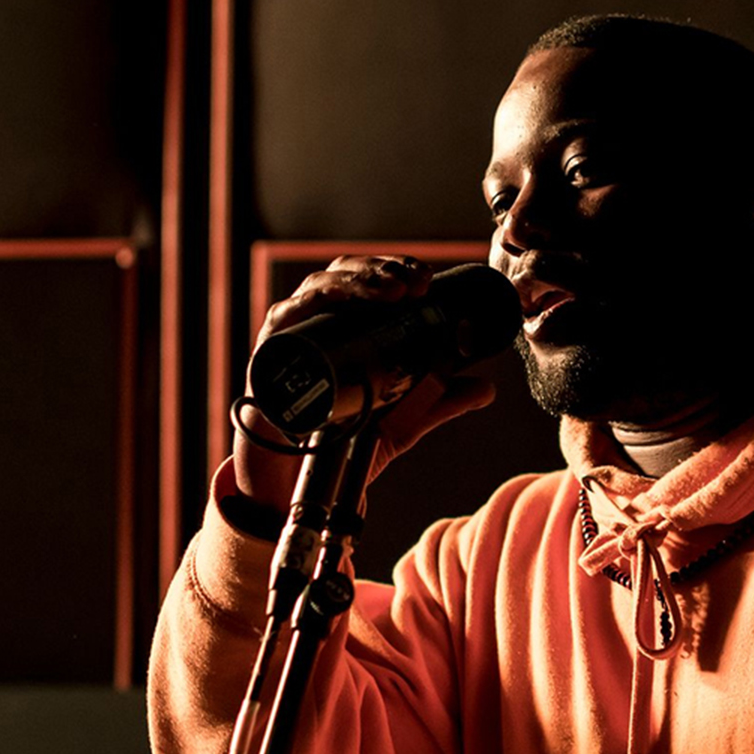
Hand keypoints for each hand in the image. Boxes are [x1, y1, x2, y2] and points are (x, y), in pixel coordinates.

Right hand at [232, 255, 498, 515]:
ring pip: (318, 287)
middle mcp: (320, 323)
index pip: (372, 281)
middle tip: (412, 283)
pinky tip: (331, 299)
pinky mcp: (268, 355)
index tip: (425, 278)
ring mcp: (293, 336)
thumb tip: (485, 387)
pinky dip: (306, 303)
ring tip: (388, 291)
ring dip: (354, 281)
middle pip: (346, 274)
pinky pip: (283, 317)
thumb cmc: (341, 439)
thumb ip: (439, 401)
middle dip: (381, 270)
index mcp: (348, 328)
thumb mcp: (401, 421)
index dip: (397, 270)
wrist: (297, 483)